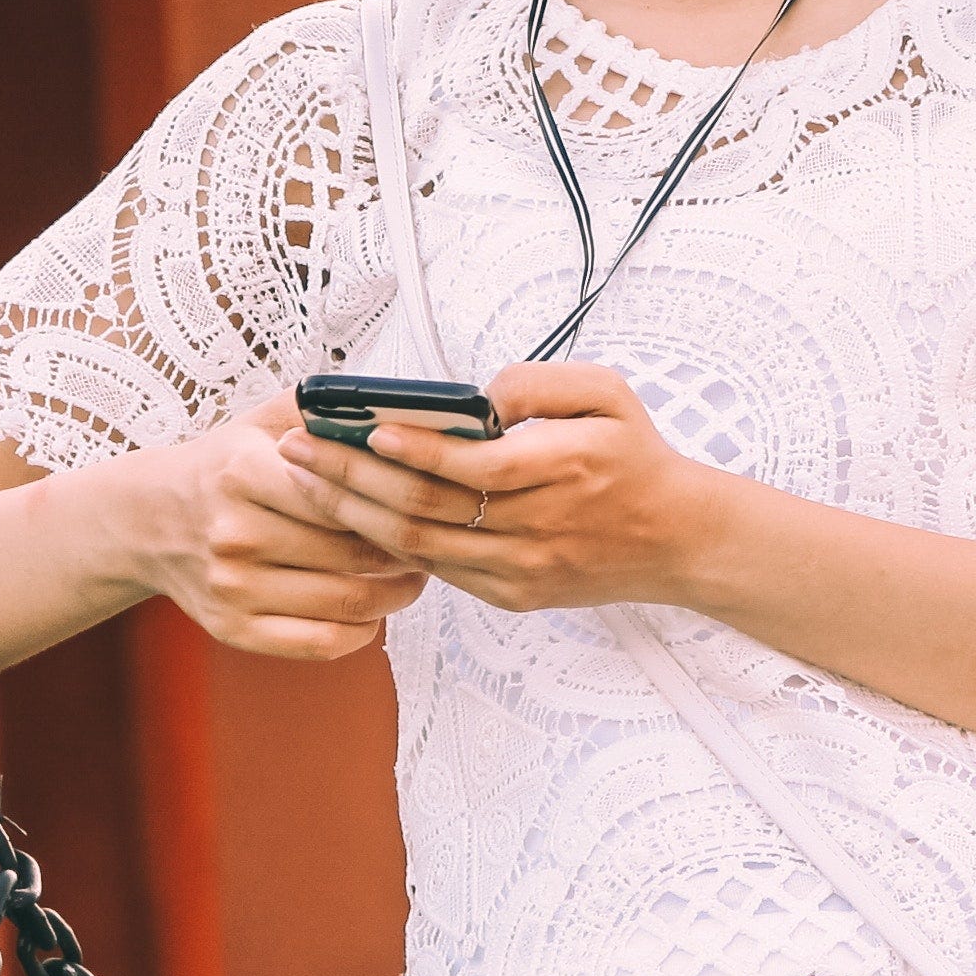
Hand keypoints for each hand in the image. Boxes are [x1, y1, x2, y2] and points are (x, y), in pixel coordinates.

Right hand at [95, 416, 426, 658]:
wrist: (149, 520)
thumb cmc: (225, 465)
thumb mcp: (263, 420)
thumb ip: (323, 409)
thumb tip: (397, 409)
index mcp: (242, 472)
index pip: (341, 493)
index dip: (394, 500)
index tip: (427, 500)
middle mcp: (233, 533)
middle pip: (351, 552)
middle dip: (406, 549)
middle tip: (435, 540)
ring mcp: (231, 587)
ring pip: (344, 601)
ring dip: (396, 593)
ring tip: (416, 574)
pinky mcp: (233, 629)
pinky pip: (319, 643)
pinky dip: (361, 632)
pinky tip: (376, 611)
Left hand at [276, 363, 740, 613]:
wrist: (676, 539)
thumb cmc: (637, 457)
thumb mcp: (607, 393)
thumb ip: (541, 381)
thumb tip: (479, 397)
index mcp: (562, 467)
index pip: (468, 465)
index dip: (409, 449)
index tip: (360, 426)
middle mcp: (537, 525)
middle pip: (424, 509)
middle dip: (351, 477)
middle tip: (298, 449)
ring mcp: (520, 569)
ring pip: (418, 547)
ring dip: (354, 514)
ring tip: (307, 481)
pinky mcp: (511, 594)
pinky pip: (436, 570)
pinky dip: (387, 543)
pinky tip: (354, 515)